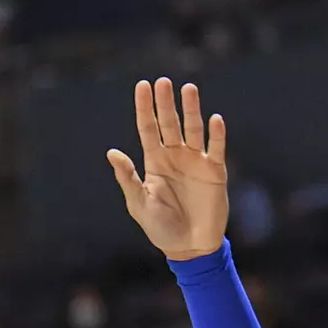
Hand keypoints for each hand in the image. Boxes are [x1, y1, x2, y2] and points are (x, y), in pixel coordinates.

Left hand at [108, 79, 228, 260]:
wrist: (188, 246)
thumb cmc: (159, 227)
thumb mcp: (139, 203)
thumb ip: (127, 177)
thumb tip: (112, 152)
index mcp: (154, 162)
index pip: (148, 129)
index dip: (145, 108)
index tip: (142, 86)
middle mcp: (174, 156)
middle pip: (170, 123)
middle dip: (166, 103)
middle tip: (163, 82)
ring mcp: (196, 161)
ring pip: (193, 129)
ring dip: (191, 110)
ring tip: (188, 89)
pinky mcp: (215, 171)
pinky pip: (216, 148)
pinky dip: (216, 134)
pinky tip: (214, 119)